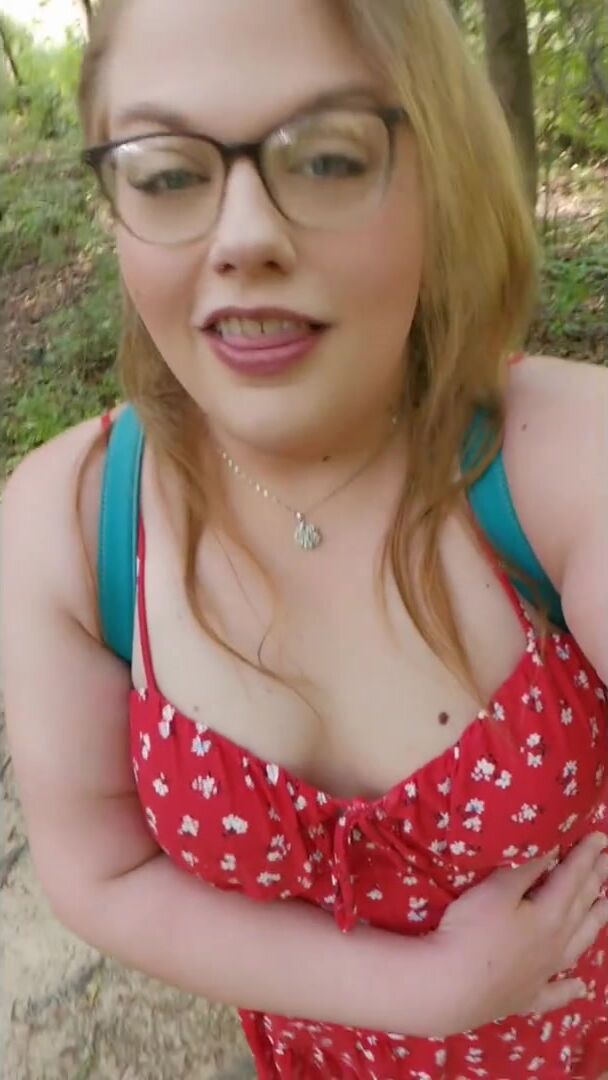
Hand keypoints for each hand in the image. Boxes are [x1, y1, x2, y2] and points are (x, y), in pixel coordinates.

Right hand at [431, 831, 607, 1034]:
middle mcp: (556, 943)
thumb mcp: (497, 890)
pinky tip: (580, 987)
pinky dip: (570, 988)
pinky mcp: (528, 996)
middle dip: (595, 880)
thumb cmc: (473, 932)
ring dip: (594, 923)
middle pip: (580, 907)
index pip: (572, 877)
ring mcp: (544, 973)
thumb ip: (526, 870)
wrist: (453, 988)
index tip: (601, 837)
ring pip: (578, 945)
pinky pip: (556, 992)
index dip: (585, 855)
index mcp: (550, 914)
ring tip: (607, 906)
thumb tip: (552, 851)